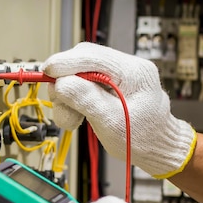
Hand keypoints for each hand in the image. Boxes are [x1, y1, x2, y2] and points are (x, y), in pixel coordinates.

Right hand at [43, 42, 194, 177]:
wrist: (156, 147)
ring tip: (71, 117)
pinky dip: (73, 97)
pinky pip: (83, 81)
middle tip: (58, 103)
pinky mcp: (110, 81)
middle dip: (64, 80)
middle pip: (82, 59)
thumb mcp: (112, 123)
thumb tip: (61, 83)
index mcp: (134, 72)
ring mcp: (118, 72)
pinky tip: (76, 113)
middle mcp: (127, 66)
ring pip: (79, 71)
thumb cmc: (141, 139)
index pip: (93, 56)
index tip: (47, 73)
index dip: (65, 63)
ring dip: (67, 93)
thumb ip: (87, 100)